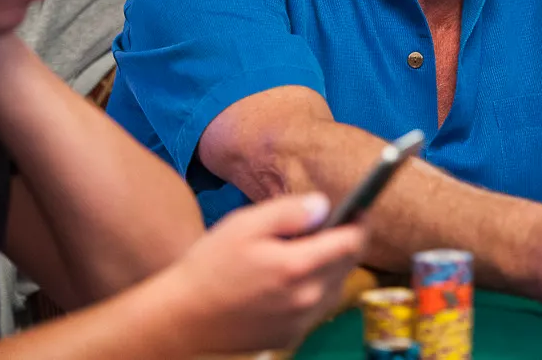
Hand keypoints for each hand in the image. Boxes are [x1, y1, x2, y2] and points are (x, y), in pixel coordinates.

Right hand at [160, 193, 366, 353]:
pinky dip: (315, 287)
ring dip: (332, 265)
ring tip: (308, 249)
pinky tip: (292, 277)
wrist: (183, 318)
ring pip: (336, 285)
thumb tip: (324, 205)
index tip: (358, 208)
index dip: (359, 221)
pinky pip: (318, 305)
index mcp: (297, 267)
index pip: (352, 242)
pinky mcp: (292, 335)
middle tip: (333, 224)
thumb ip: (289, 212)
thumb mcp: (245, 225)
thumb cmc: (210, 266)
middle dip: (347, 240)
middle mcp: (306, 298)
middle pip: (349, 263)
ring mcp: (300, 321)